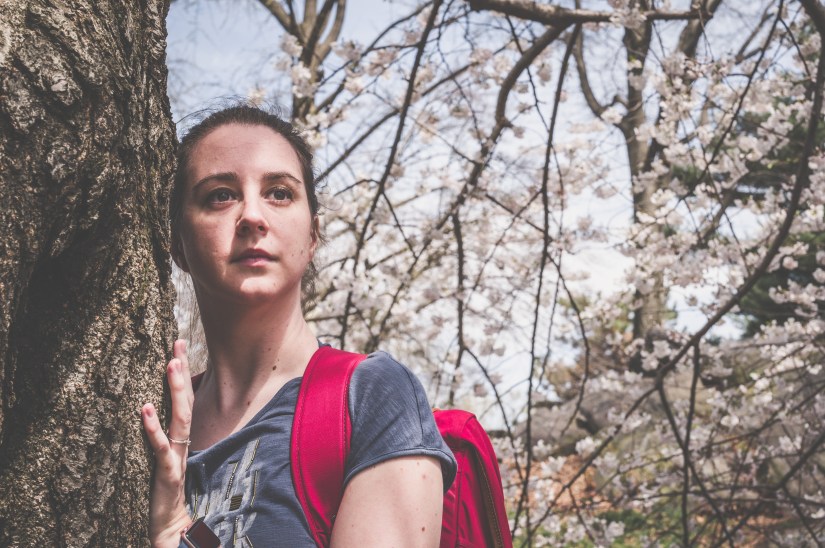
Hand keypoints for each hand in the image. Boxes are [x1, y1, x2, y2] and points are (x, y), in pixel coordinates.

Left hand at [142, 339, 194, 546]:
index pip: (186, 401)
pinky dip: (153, 429)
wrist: (172, 532)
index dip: (185, 375)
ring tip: (171, 364)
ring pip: (180, 419)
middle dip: (183, 372)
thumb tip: (156, 416)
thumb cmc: (168, 500)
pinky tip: (144, 409)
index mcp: (183, 441)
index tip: (179, 346)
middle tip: (178, 342)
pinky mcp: (167, 474)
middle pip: (186, 402)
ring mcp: (177, 457)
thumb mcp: (168, 466)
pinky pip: (161, 448)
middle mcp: (184, 445)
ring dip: (177, 391)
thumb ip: (167, 444)